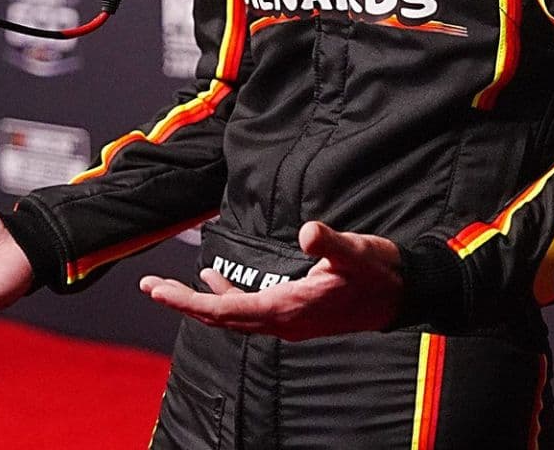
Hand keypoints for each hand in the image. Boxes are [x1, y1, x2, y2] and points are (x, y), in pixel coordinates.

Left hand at [138, 221, 402, 340]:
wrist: (404, 295)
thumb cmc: (379, 273)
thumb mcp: (355, 252)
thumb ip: (331, 243)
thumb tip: (310, 231)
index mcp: (288, 309)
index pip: (226, 312)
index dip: (189, 302)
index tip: (158, 291)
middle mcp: (283, 321)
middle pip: (221, 319)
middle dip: (184, 302)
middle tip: (150, 287)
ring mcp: (288, 320)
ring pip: (233, 316)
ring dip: (201, 301)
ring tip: (170, 287)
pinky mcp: (295, 312)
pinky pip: (249, 310)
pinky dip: (227, 296)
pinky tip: (215, 279)